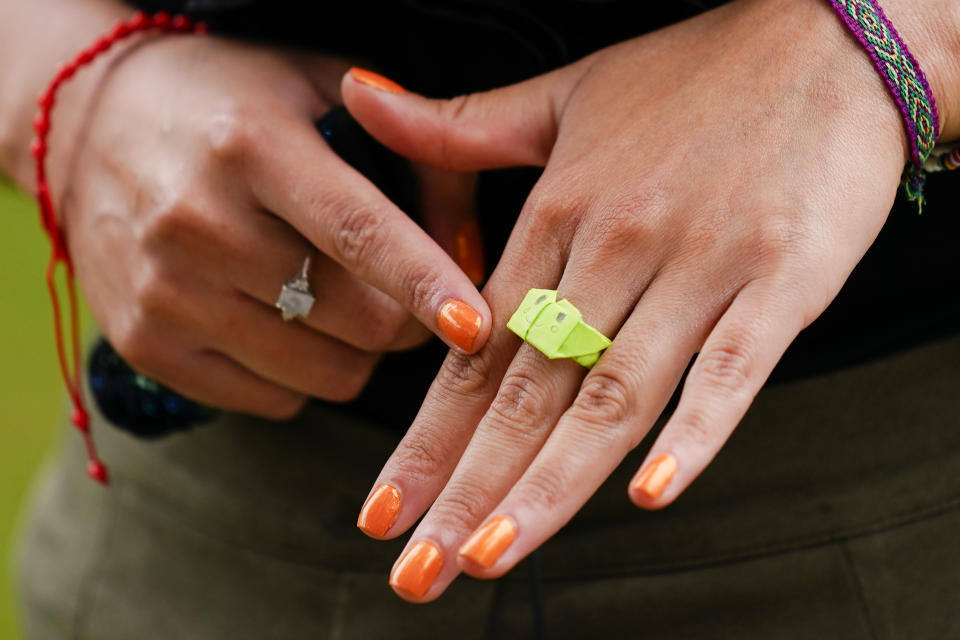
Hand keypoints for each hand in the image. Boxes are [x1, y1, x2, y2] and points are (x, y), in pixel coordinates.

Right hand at [48, 34, 490, 417]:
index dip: (425, 282)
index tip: (476, 326)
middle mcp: (197, 224)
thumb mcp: (320, 89)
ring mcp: (164, 294)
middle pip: (357, 321)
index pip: (357, 230)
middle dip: (408, 319)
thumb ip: (413, 152)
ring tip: (335, 296)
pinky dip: (303, 374)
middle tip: (407, 293)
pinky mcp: (146, 347)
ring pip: (326, 374)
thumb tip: (471, 249)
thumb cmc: (228, 105)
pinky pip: (275, 400)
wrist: (91, 128)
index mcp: (249, 146)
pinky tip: (283, 320)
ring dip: (358, 349)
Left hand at [341, 0, 949, 599]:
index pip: (479, 352)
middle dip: (466, 489)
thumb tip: (358, 95)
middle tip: (417, 570)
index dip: (426, 438)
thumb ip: (459, 122)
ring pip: (614, 393)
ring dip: (551, 483)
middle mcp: (619, 247)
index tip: (382, 508)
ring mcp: (702, 268)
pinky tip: (652, 493)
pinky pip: (733, 369)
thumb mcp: (563, 91)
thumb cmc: (694, 75)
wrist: (827, 40)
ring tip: (492, 552)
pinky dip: (696, 432)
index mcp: (560, 213)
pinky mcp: (782, 282)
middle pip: (530, 391)